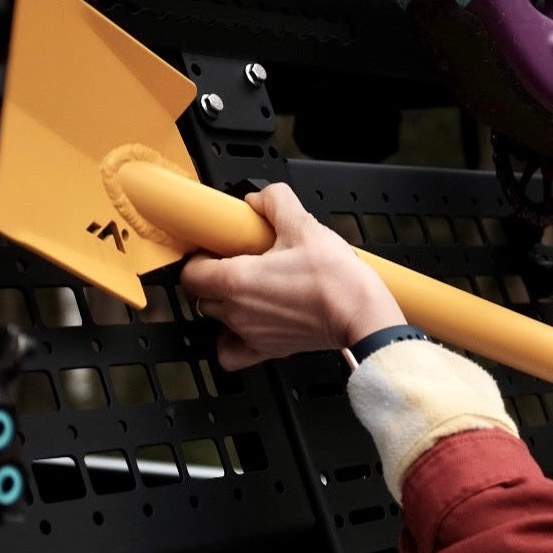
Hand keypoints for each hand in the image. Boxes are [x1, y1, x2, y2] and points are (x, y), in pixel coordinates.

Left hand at [179, 182, 404, 369]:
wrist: (362, 316)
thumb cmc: (335, 279)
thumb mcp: (304, 226)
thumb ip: (275, 203)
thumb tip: (260, 199)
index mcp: (235, 280)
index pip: (190, 271)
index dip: (199, 256)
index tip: (216, 248)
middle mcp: (236, 312)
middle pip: (201, 294)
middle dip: (214, 276)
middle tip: (239, 262)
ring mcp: (249, 334)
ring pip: (217, 319)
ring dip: (226, 303)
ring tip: (251, 288)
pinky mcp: (268, 350)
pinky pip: (230, 353)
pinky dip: (231, 341)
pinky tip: (246, 325)